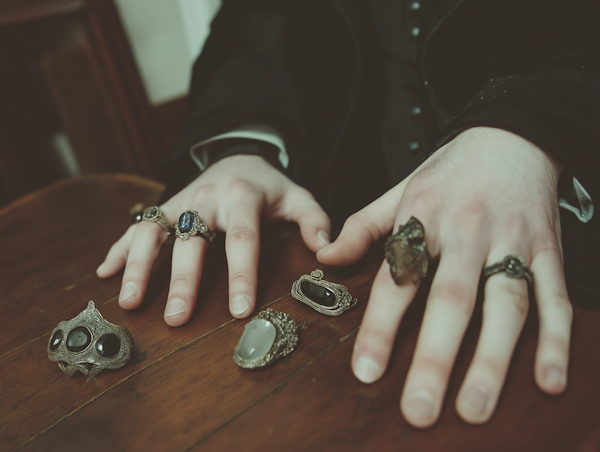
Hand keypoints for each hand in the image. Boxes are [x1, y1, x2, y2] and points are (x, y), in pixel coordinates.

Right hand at [97, 155, 330, 325]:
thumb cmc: (269, 186)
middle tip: (177, 318)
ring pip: (153, 230)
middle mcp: (206, 198)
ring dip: (139, 266)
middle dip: (183, 280)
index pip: (243, 239)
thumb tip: (326, 253)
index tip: (238, 309)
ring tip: (131, 302)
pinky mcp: (164, 207)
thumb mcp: (298, 197)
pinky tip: (105, 273)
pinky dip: (119, 249)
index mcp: (243, 197)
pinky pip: (137, 226)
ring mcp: (180, 201)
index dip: (240, 274)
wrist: (238, 157)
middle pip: (191, 239)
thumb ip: (315, 222)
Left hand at [317, 127, 571, 426]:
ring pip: (504, 303)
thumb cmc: (449, 171)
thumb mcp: (399, 190)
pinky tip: (546, 379)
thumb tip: (324, 256)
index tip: (367, 371)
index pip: (397, 278)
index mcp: (424, 217)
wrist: (511, 135)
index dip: (380, 325)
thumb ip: (362, 226)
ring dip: (492, 359)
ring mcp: (512, 241)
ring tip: (475, 406)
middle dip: (435, 357)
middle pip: (452, 299)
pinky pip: (553, 296)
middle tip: (419, 407)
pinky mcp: (548, 249)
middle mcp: (468, 232)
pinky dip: (555, 339)